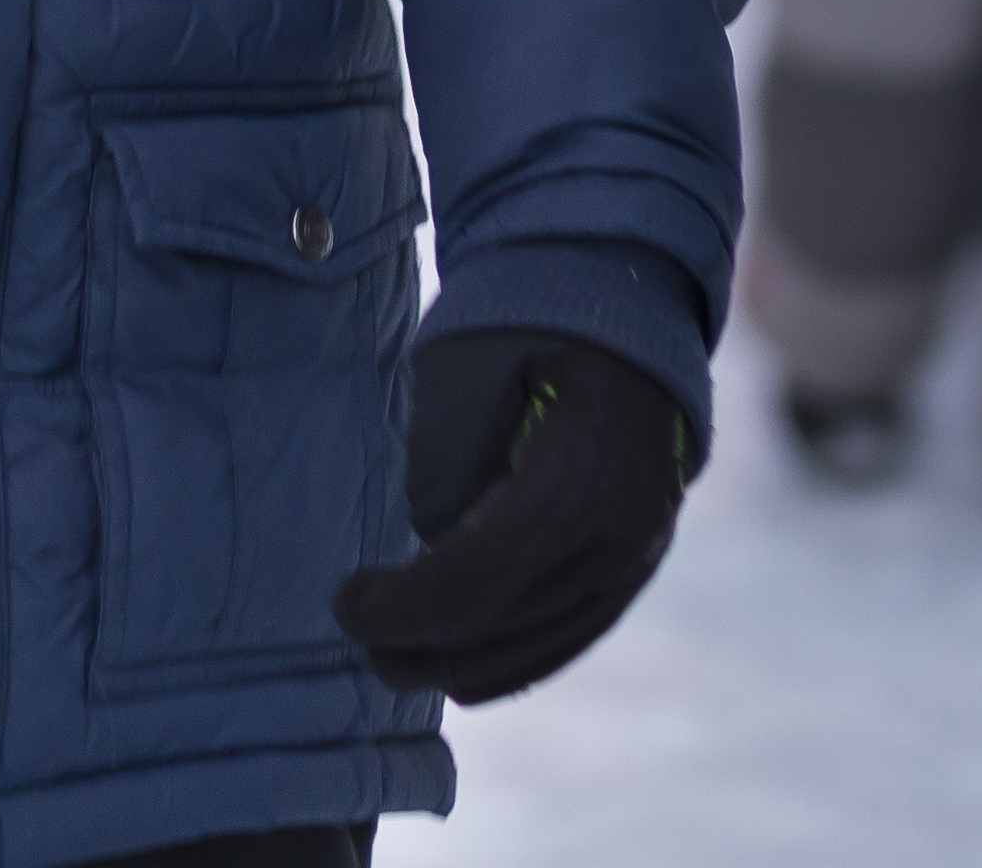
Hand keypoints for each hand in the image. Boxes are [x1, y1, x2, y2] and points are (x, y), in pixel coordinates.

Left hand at [331, 332, 695, 703]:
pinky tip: (450, 664)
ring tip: (390, 645)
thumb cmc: (531, 328)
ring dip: (448, 663)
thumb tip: (420, 545)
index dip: (398, 611)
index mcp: (577, 478)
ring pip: (528, 654)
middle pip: (496, 631)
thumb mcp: (467, 366)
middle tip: (356, 626)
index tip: (345, 600)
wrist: (632, 318)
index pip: (473, 585)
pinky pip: (561, 644)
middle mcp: (618, 537)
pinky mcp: (634, 573)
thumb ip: (443, 460)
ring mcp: (636, 563)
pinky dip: (500, 663)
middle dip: (410, 645)